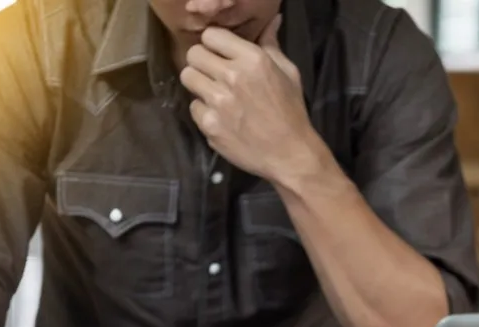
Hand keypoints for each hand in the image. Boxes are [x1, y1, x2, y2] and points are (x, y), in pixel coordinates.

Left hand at [180, 15, 319, 182]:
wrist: (289, 154)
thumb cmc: (290, 112)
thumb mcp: (288, 73)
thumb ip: (272, 45)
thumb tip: (272, 20)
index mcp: (252, 60)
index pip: (211, 35)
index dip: (214, 44)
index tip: (219, 54)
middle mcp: (232, 77)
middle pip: (194, 54)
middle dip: (202, 61)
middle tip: (212, 73)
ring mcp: (218, 102)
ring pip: (188, 77)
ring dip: (198, 83)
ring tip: (213, 93)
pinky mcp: (209, 125)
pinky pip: (193, 107)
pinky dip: (203, 111)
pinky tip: (219, 117)